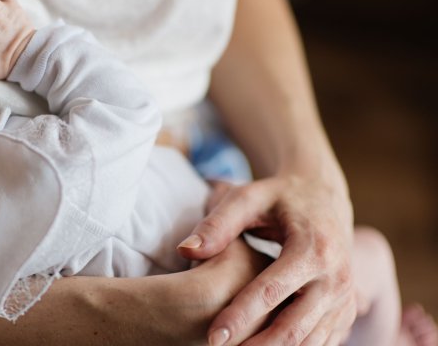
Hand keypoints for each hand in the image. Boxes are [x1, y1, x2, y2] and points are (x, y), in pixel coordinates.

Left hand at [178, 173, 356, 345]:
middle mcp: (336, 278)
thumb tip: (185, 250)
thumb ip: (217, 223)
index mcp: (314, 249)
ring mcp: (344, 299)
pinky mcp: (344, 312)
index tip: (212, 337)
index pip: (272, 292)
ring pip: (308, 343)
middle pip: (294, 328)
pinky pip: (319, 343)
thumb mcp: (248, 198)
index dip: (240, 317)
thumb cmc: (277, 198)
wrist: (324, 199)